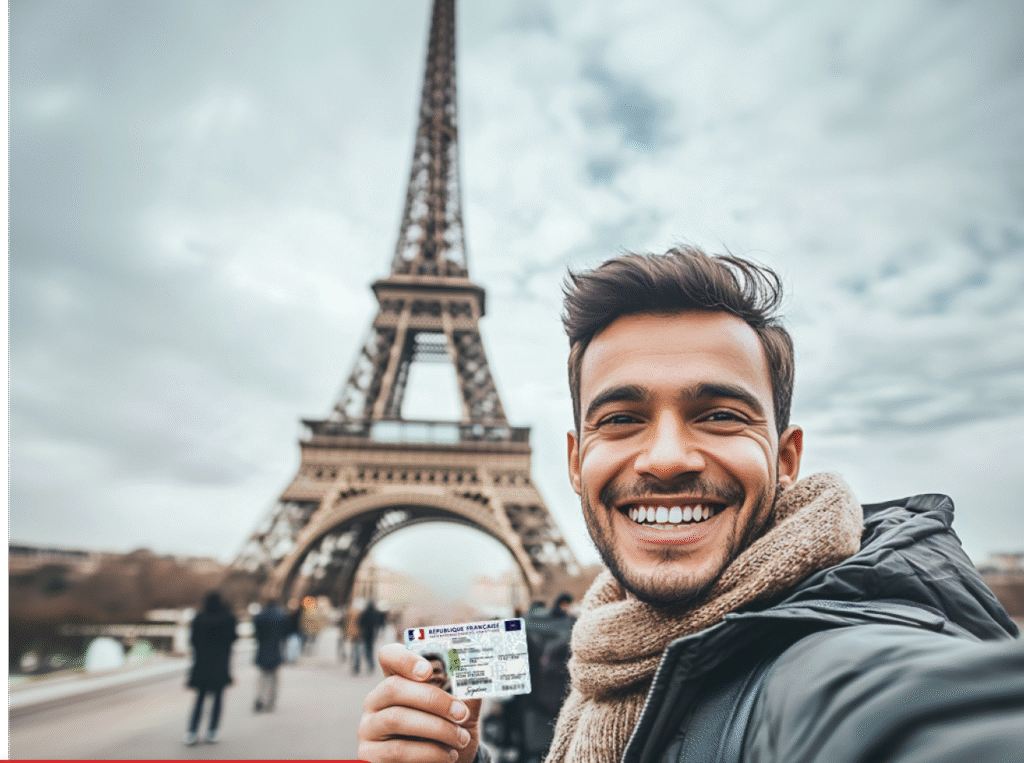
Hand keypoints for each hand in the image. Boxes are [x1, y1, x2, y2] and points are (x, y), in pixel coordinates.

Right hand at [358, 642, 481, 762]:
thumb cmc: (447, 732)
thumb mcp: (459, 710)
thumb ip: (466, 692)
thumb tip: (478, 675)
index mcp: (396, 680)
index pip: (389, 656)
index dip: (405, 659)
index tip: (428, 670)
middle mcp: (376, 701)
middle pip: (395, 688)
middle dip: (433, 699)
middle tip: (461, 713)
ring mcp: (369, 727)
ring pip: (397, 719)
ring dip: (436, 729)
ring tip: (461, 739)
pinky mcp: (370, 754)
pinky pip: (398, 750)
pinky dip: (428, 753)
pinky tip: (447, 756)